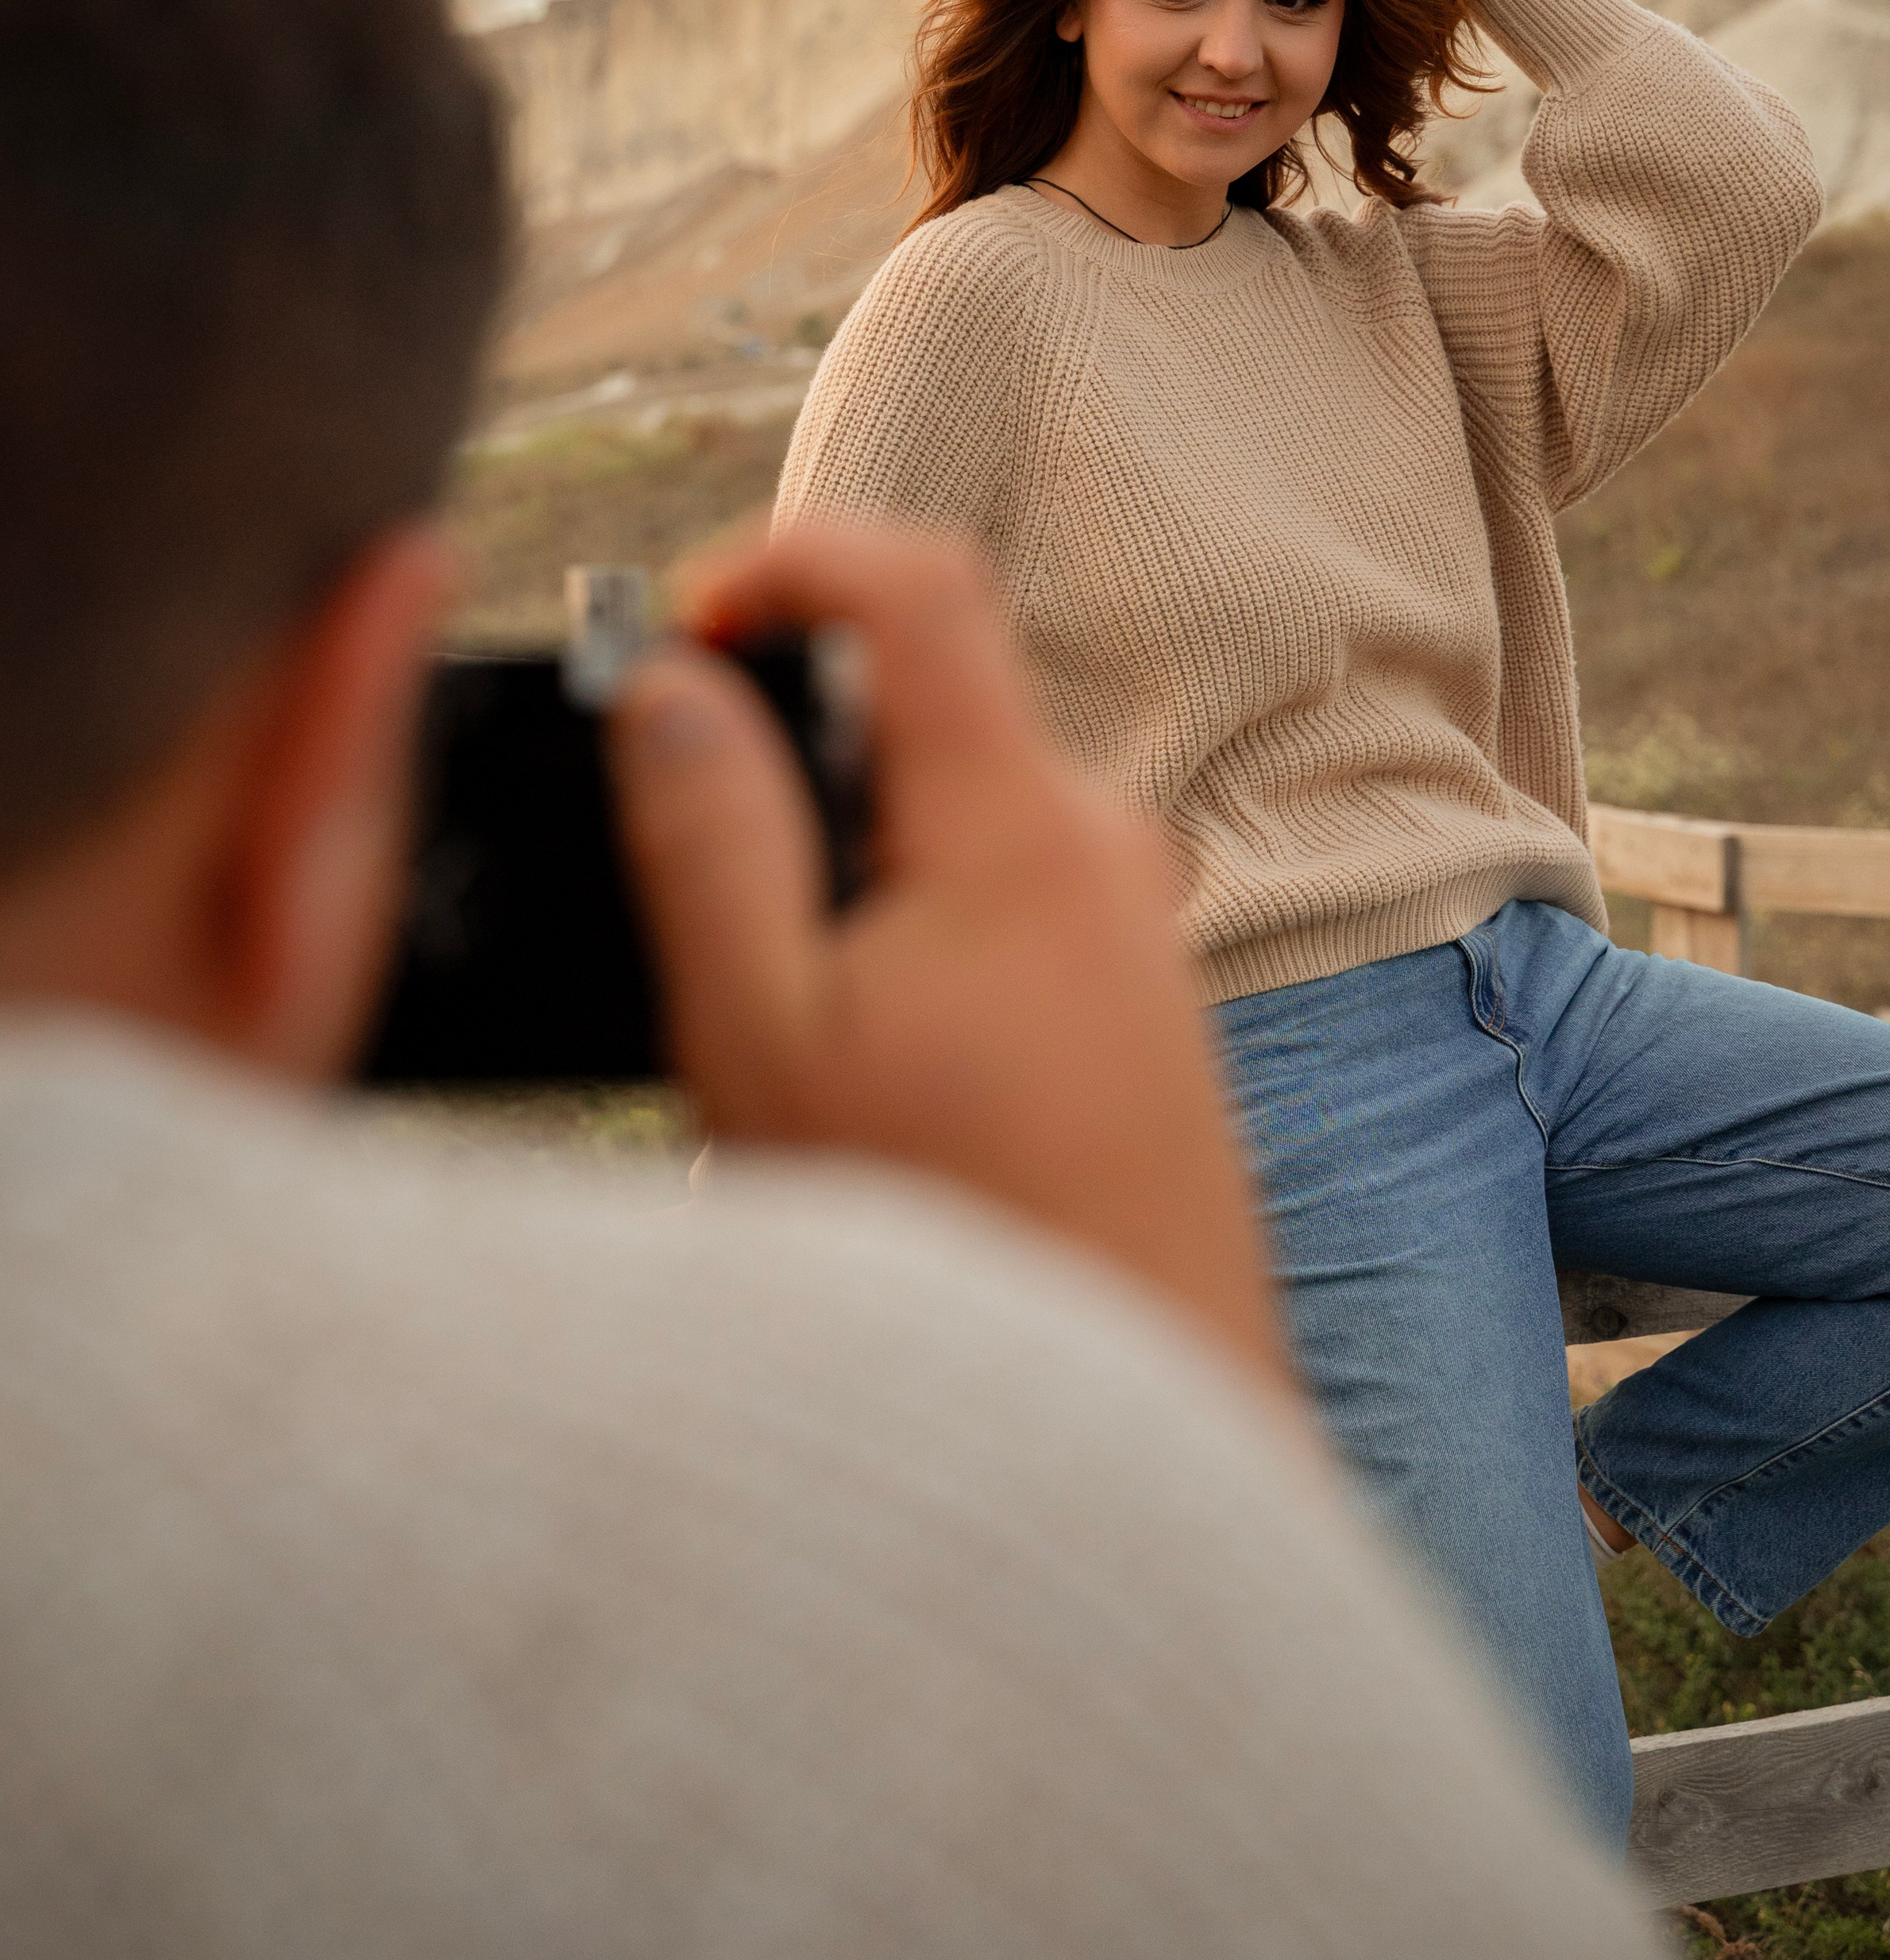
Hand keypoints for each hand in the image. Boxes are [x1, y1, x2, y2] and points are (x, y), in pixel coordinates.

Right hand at [608, 520, 1290, 1397]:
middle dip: (794, 767)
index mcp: (1018, 822)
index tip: (690, 626)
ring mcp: (1137, 927)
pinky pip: (1004, 909)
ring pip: (955, 824)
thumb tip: (675, 686)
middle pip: (925, 713)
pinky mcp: (1144, 1004)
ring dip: (849, 882)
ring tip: (785, 1042)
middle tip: (698, 899)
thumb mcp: (764, 1035)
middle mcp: (1105, 847)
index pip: (917, 580)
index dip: (789, 557)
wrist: (1141, 1402)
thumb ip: (712, 837)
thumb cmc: (947, 1237)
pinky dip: (911, 945)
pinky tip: (871, 1091)